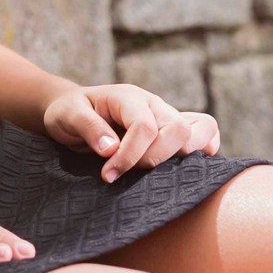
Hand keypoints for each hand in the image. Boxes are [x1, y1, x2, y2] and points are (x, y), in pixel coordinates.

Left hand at [43, 83, 220, 182]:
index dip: (130, 156)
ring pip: (200, 130)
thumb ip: (88, 128)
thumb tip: (111, 149)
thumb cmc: (68, 112)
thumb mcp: (67, 115)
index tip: (108, 175)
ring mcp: (167, 116)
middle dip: (155, 159)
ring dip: (182, 157)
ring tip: (154, 173)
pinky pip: (206, 132)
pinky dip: (204, 150)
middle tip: (127, 173)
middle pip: (178, 130)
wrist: (73, 111)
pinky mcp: (173, 130)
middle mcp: (154, 104)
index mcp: (128, 97)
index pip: (145, 126)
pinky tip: (182, 167)